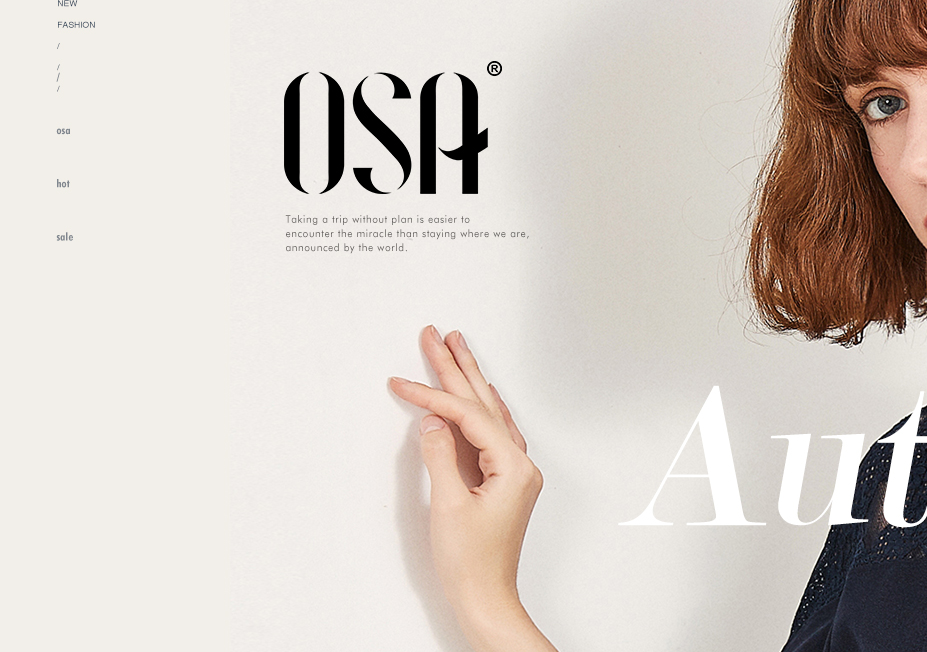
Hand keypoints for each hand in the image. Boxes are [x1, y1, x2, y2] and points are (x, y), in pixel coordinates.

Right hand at [390, 326, 556, 651]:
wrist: (485, 597)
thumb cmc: (470, 562)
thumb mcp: (448, 507)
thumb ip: (440, 458)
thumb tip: (432, 422)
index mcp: (513, 467)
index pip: (470, 417)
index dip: (434, 397)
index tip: (403, 382)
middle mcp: (519, 465)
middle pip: (484, 405)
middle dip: (457, 369)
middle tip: (437, 334)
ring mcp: (512, 473)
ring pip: (488, 414)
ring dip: (469, 382)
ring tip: (455, 348)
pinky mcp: (500, 482)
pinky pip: (488, 433)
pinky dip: (476, 409)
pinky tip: (475, 394)